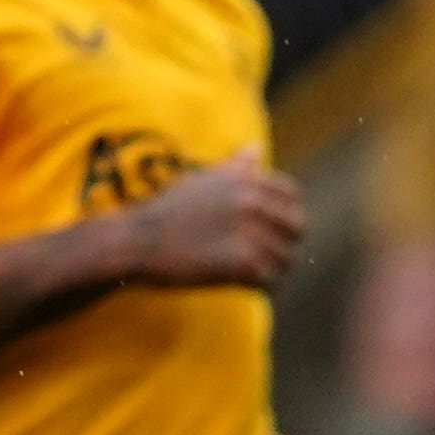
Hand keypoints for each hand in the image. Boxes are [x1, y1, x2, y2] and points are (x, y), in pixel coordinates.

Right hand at [127, 155, 305, 291]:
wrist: (137, 240)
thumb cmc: (170, 211)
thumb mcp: (203, 179)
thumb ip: (235, 166)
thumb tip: (254, 146)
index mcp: (247, 181)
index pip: (292, 196)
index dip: (284, 214)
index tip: (268, 228)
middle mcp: (253, 203)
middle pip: (297, 229)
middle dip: (283, 243)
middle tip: (261, 254)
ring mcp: (250, 233)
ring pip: (286, 259)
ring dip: (271, 269)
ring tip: (250, 273)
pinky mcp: (244, 263)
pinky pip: (271, 281)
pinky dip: (261, 287)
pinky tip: (245, 285)